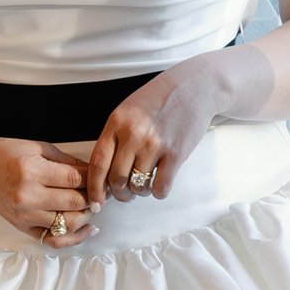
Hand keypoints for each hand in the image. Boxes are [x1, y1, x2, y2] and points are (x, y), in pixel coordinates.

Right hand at [0, 135, 95, 243]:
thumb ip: (67, 162)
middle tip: (100, 191)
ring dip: (86, 216)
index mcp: (31, 171)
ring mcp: (24, 215)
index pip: (75, 180)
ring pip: (68, 223)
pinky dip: (74, 238)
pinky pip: (54, 240)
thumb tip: (94, 173)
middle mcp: (27, 196)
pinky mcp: (22, 228)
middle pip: (74, 202)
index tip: (101, 177)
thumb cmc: (7, 153)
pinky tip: (88, 229)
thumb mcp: (38, 148)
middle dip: (93, 197)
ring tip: (92, 206)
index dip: (93, 179)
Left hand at [86, 59, 225, 207]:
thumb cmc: (160, 99)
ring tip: (145, 184)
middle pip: (116, 179)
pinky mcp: (176, 153)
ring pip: (138, 185)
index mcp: (116, 123)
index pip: (97, 163)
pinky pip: (161, 187)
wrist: (195, 87)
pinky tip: (160, 183)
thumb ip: (115, 137)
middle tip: (126, 193)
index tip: (95, 202)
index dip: (94, 188)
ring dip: (140, 192)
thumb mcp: (128, 110)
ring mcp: (155, 144)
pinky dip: (158, 192)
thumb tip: (105, 173)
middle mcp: (133, 134)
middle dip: (119, 194)